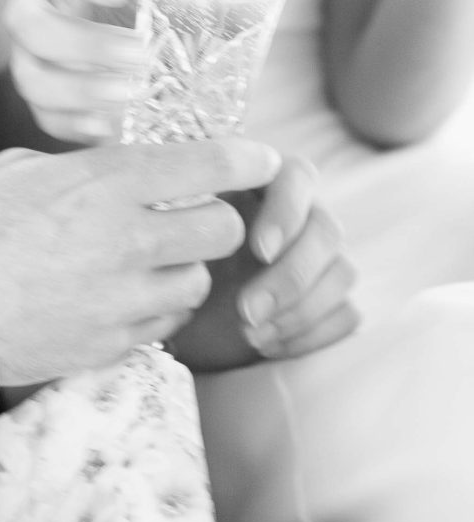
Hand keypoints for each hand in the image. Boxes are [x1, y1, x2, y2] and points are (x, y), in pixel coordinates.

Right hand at [0, 136, 281, 385]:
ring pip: (198, 282)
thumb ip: (88, 171)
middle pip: (223, 229)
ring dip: (182, 268)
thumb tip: (125, 175)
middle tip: (189, 215)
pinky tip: (120, 298)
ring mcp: (122, 299)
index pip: (206, 165)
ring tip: (144, 262)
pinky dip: (155, 309)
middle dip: (215, 219)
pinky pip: (164, 326)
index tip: (262, 159)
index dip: (246, 159)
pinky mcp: (110, 345)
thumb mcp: (24, 170)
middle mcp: (125, 239)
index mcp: (103, 182)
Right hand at [4, 0, 143, 143]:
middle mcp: (32, 11)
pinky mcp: (48, 100)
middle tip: (138, 53)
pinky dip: (76, 126)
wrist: (142, 21)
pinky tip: (110, 128)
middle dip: (83, 44)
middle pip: (29, 26)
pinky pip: (47, 118)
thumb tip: (202, 6)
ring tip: (127, 94)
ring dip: (78, 90)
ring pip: (31, 78)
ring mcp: (33, 59)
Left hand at [173, 157, 357, 371]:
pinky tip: (268, 345)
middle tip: (246, 309)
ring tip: (250, 334)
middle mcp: (300, 216)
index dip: (287, 210)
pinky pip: (348, 314)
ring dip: (299, 309)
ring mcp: (321, 261)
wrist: (180, 322)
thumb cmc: (174, 269)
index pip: (298, 176)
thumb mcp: (173, 238)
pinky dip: (310, 334)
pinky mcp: (331, 303)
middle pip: (328, 229)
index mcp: (263, 186)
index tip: (258, 250)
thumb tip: (206, 216)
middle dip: (290, 275)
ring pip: (343, 272)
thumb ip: (189, 216)